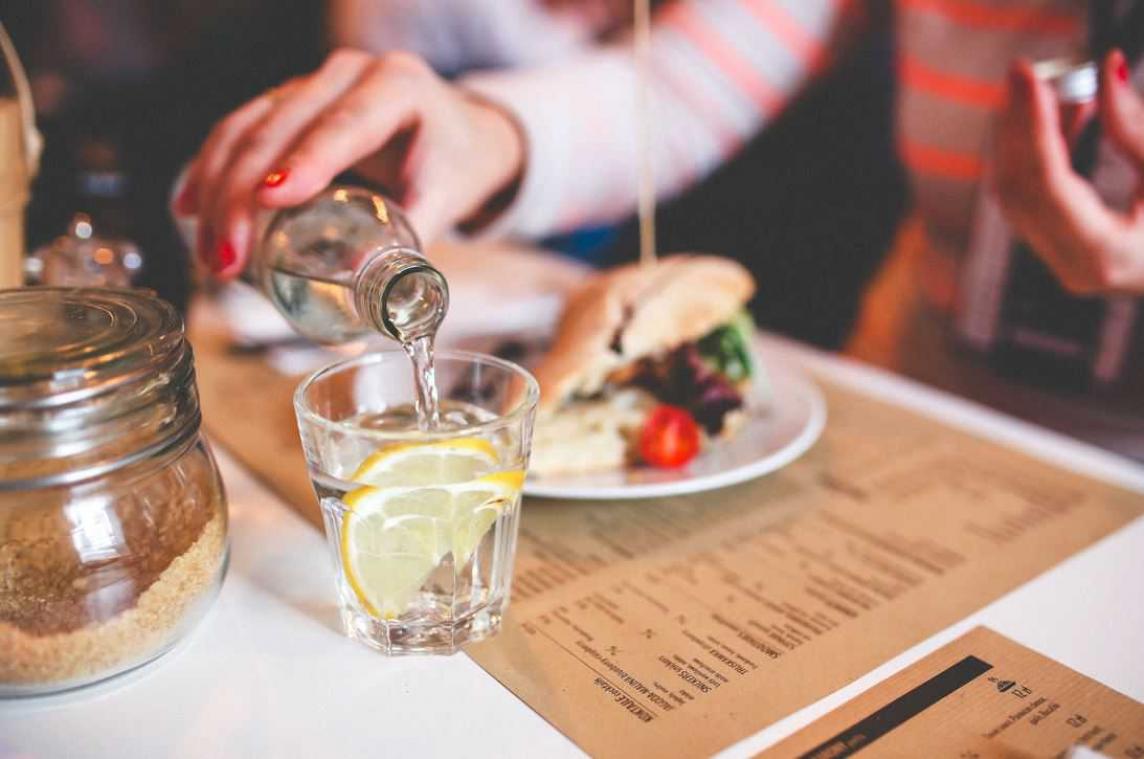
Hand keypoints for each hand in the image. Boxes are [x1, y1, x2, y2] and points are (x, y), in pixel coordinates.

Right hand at [175, 49, 524, 278]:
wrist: (457, 133)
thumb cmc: (454, 165)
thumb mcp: (446, 198)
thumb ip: (413, 239)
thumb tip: (366, 289)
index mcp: (397, 86)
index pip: (345, 123)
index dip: (306, 160)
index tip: (271, 199)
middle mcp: (349, 74)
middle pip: (281, 127)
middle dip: (244, 194)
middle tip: (228, 258)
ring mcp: (312, 84)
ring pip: (248, 127)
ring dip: (217, 190)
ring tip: (212, 255)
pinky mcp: (287, 103)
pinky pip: (239, 130)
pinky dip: (211, 169)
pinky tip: (190, 207)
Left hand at [995, 50, 1143, 294]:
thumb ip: (1136, 126)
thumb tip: (1108, 66)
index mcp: (1104, 254)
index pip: (1048, 182)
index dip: (1035, 125)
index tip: (1029, 77)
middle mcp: (1073, 266)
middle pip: (1020, 187)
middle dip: (1017, 126)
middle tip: (1022, 73)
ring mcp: (1063, 263)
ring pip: (1018, 193)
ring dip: (1025, 137)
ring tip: (1048, 88)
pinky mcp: (1062, 251)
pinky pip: (1033, 198)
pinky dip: (1039, 155)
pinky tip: (1067, 115)